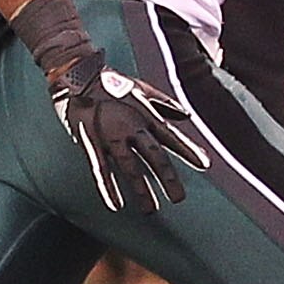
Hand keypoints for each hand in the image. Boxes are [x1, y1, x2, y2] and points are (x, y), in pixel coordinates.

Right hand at [10, 0, 208, 212]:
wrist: (77, 73)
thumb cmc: (109, 82)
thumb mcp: (141, 89)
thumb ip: (165, 104)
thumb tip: (186, 116)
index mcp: (145, 114)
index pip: (171, 136)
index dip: (189, 150)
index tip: (205, 165)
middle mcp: (131, 126)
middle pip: (154, 156)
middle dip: (168, 177)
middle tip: (179, 199)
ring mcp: (111, 134)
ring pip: (129, 166)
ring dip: (140, 189)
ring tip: (149, 210)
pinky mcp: (90, 140)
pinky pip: (101, 168)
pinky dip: (108, 188)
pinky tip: (115, 205)